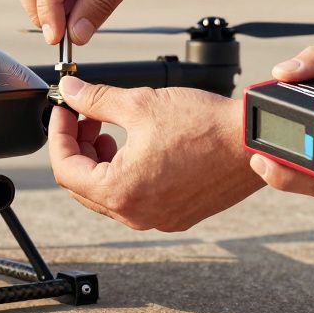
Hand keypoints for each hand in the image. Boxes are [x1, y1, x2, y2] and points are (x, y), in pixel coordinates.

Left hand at [48, 76, 262, 230]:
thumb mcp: (140, 103)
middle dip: (78, 147)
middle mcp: (137, 214)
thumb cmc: (205, 125)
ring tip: (110, 129)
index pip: (65, 168)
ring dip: (101, 160)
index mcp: (121, 191)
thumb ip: (96, 100)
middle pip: (83, 185)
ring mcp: (158, 219)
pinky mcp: (177, 215)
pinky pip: (135, 199)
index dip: (58, 135)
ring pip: (108, 193)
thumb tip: (70, 93)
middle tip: (86, 117)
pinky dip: (125, 173)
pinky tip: (137, 145)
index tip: (64, 112)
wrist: (255, 141)